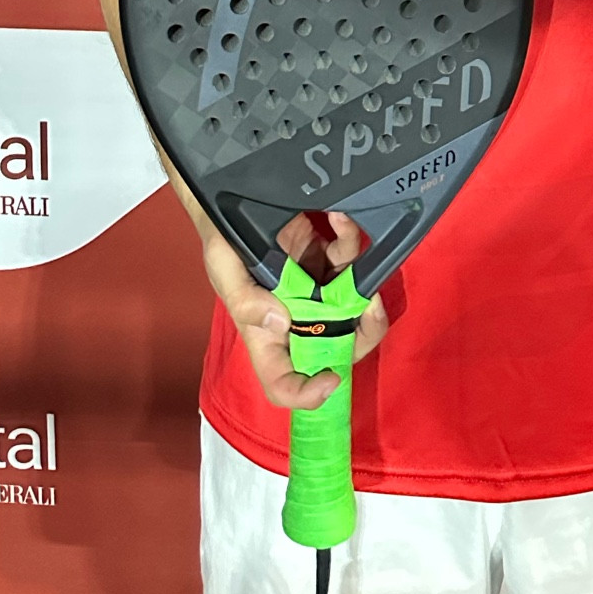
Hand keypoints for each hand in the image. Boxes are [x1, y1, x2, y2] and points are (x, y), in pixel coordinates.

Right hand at [201, 212, 389, 411]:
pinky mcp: (325, 259)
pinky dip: (349, 239)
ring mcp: (314, 290)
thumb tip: (279, 322)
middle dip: (363, 332)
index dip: (306, 394)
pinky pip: (347, 257)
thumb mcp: (222, 269)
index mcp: (266, 335)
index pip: (283, 382)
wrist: (233, 199)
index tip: (330, 378)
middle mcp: (296, 319)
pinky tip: (340, 219)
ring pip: (352, 305)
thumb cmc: (221, 244)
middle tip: (371, 308)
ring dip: (364, 284)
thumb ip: (244, 299)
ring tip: (359, 257)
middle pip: (336, 346)